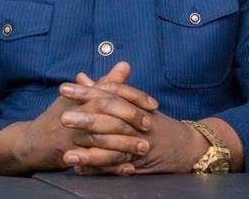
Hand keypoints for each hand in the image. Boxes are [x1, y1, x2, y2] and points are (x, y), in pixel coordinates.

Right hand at [0, 62, 153, 173]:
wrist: (32, 141)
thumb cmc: (59, 116)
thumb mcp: (80, 96)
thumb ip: (105, 82)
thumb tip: (126, 65)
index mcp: (82, 96)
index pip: (111, 90)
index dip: (134, 96)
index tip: (153, 104)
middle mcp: (76, 112)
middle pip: (107, 109)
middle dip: (131, 116)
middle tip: (149, 125)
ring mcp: (72, 134)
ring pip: (103, 137)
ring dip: (126, 143)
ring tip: (144, 148)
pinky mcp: (69, 154)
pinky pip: (96, 160)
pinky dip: (113, 164)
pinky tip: (129, 167)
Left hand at [60, 65, 209, 174]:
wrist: (186, 145)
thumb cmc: (154, 120)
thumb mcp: (131, 101)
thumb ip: (104, 89)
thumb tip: (81, 77)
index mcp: (131, 103)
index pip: (107, 93)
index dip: (85, 91)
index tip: (64, 89)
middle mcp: (135, 121)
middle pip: (109, 117)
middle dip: (84, 118)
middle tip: (62, 118)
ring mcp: (138, 143)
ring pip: (111, 146)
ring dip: (87, 152)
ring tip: (66, 153)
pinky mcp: (139, 163)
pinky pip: (116, 166)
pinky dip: (98, 169)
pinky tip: (80, 170)